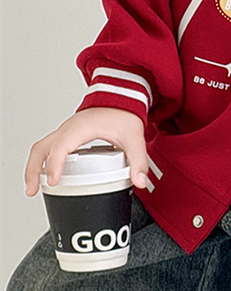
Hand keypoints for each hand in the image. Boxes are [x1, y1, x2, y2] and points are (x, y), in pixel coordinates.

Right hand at [25, 109, 148, 194]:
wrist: (122, 99)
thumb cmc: (123, 114)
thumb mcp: (134, 138)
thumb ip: (139, 160)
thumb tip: (140, 182)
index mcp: (83, 127)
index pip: (62, 145)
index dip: (55, 164)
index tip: (54, 182)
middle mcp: (69, 128)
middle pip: (42, 147)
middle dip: (33, 169)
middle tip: (31, 191)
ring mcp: (66, 131)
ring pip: (41, 147)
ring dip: (34, 167)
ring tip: (32, 189)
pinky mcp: (66, 135)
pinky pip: (48, 147)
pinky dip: (42, 162)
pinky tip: (46, 177)